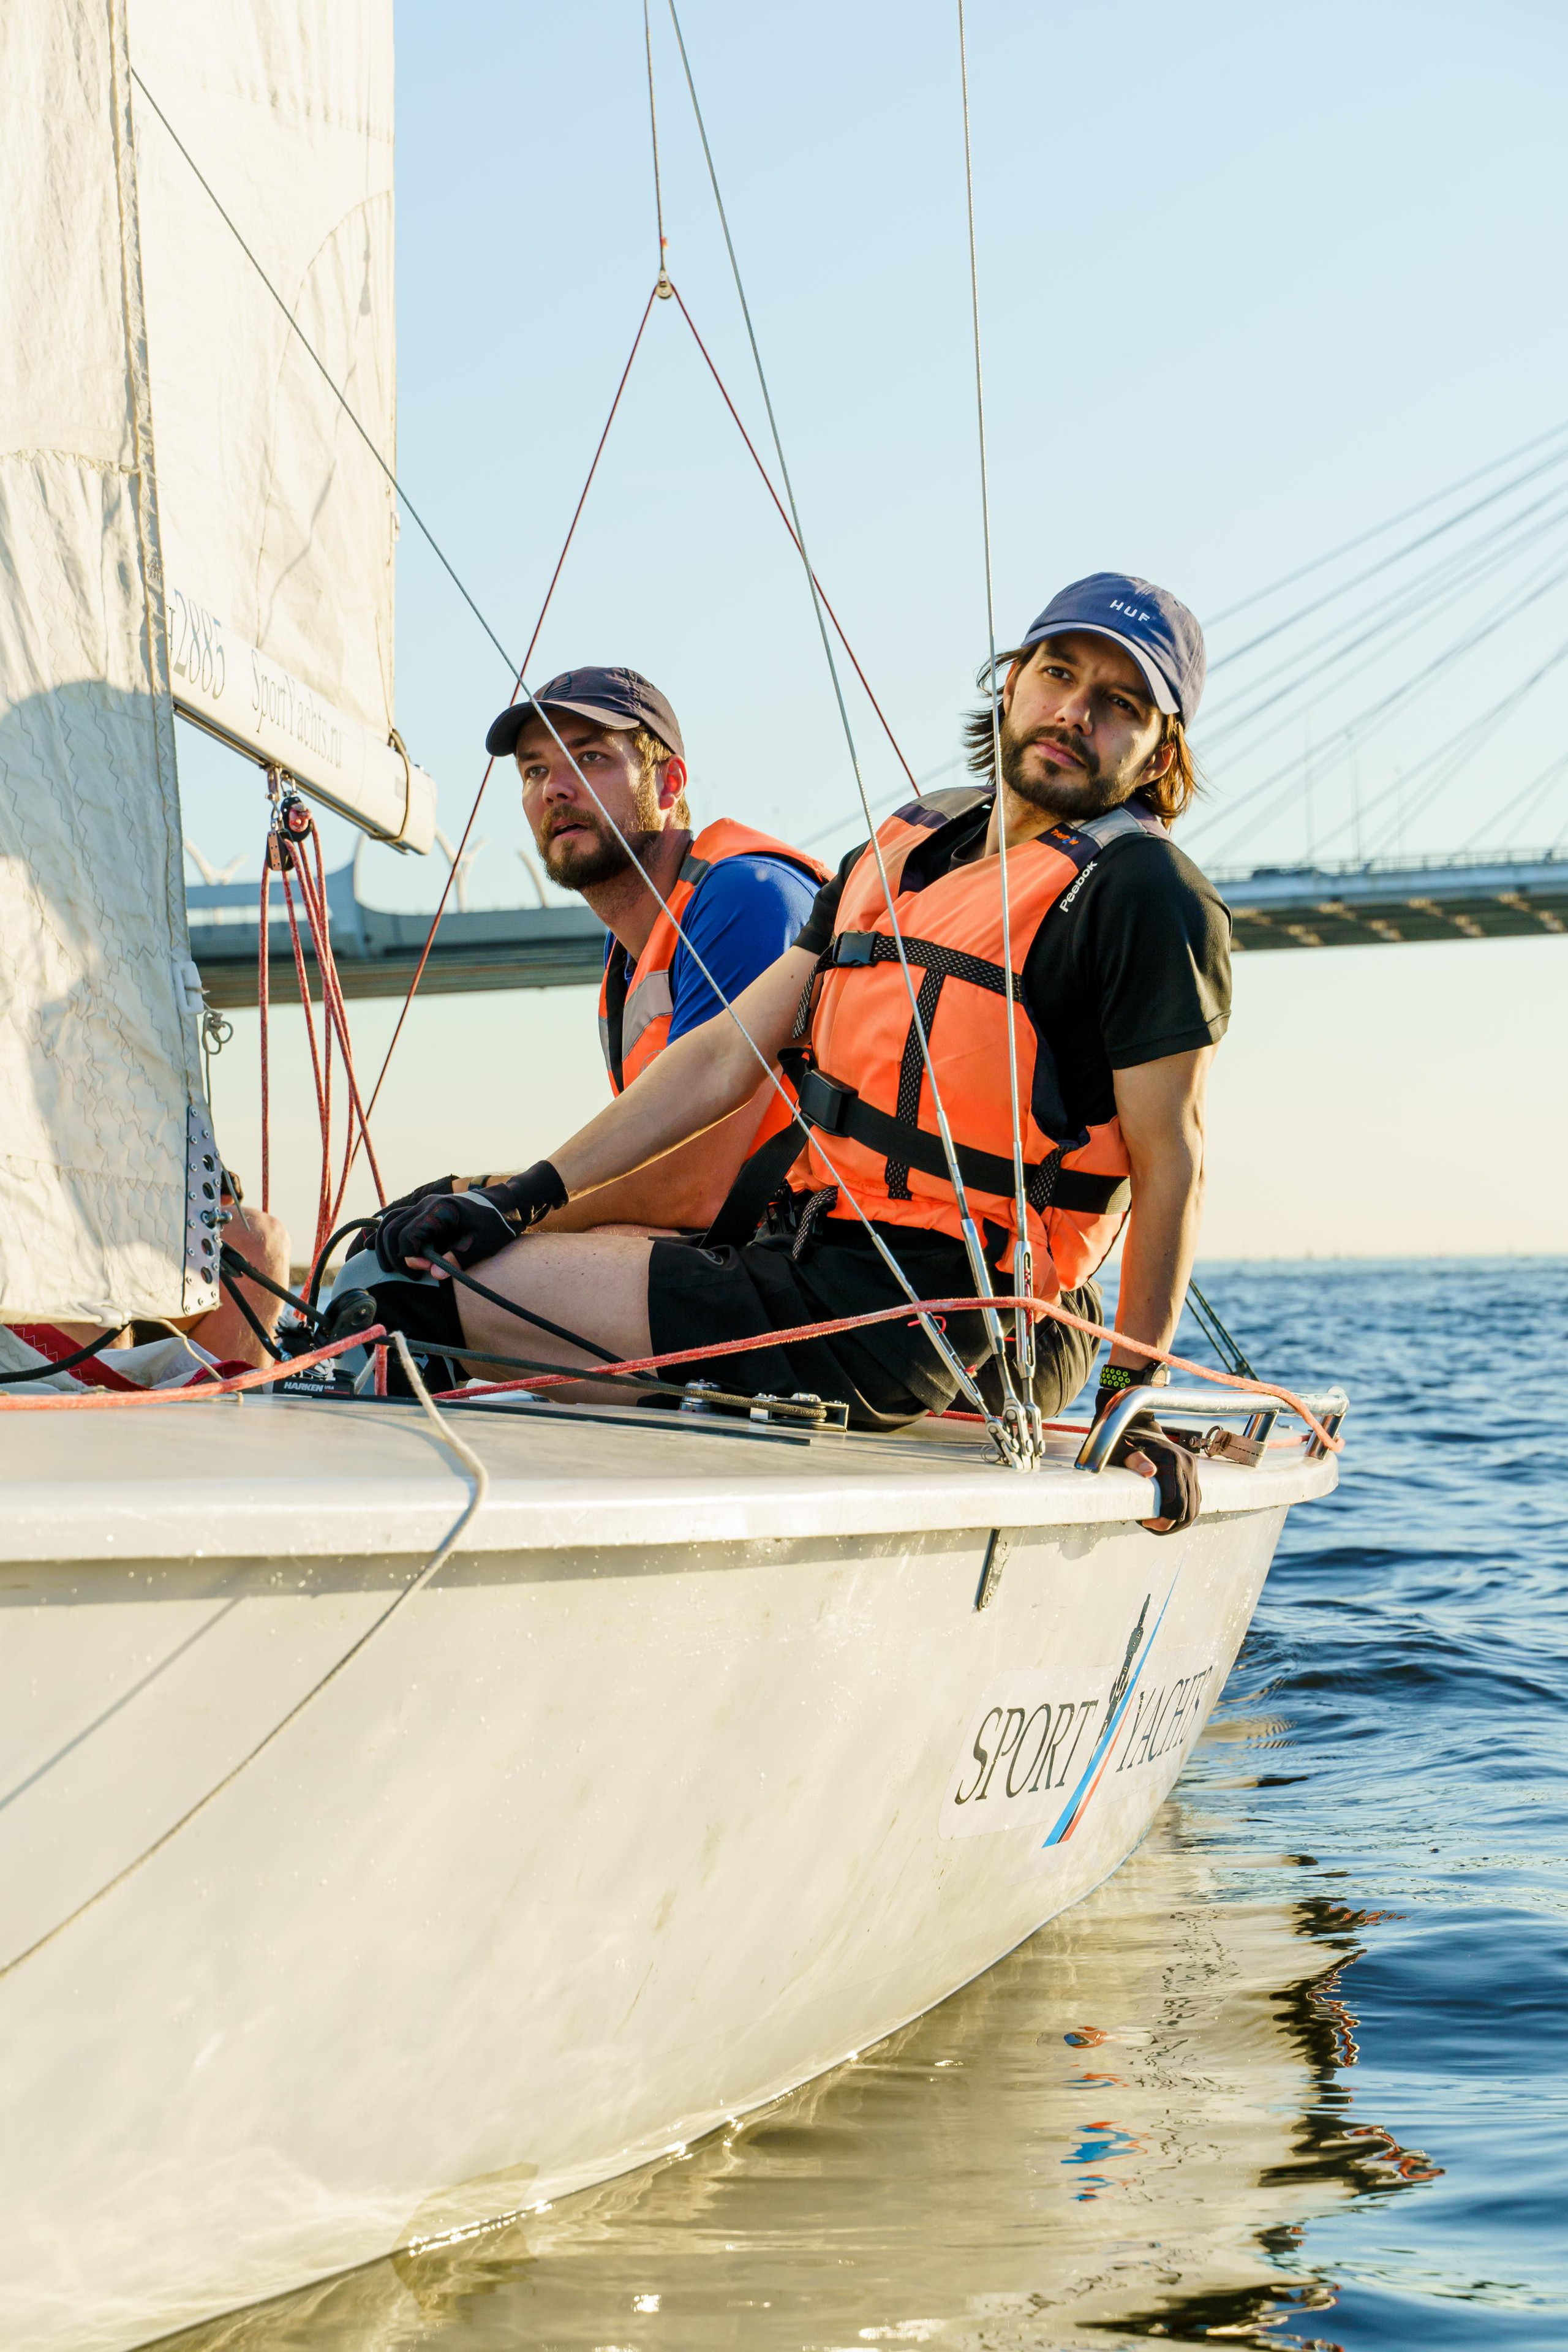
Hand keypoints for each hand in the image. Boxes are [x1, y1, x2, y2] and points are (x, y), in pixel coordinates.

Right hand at [373, 1161, 565, 1276]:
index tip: (421, 1271)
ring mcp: (425, 1205)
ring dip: (385, 1244)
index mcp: (440, 1211)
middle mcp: (427, 1205)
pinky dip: (387, 1233)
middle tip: (409, 1275)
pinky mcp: (426, 1210)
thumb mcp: (484, 1244)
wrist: (508, 1203)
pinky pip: (398, 1219)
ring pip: (391, 1222)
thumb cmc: (498, 1223)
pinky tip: (378, 1247)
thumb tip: (435, 1275)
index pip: (408, 1236)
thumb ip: (459, 1259)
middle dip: (394, 1255)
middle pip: (393, 1229)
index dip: (410, 1257)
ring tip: (390, 1267)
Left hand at [1095, 1392, 1201, 1535]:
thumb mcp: (1121, 1450)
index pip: (1176, 1503)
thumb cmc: (1123, 1440)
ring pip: (1195, 1507)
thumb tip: (1150, 1472)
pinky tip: (1168, 1517)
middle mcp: (1187, 1464)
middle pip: (1189, 1509)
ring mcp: (1192, 1468)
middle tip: (1150, 1525)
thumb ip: (1134, 1459)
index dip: (1163, 1521)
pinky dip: (1184, 1512)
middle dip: (1171, 1524)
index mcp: (1172, 1460)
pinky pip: (1195, 1499)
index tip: (1145, 1522)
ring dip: (1179, 1521)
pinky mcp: (1192, 1472)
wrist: (1138, 1425)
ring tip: (1158, 1524)